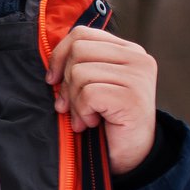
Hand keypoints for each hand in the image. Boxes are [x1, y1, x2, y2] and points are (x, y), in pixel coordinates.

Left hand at [45, 25, 156, 174]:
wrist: (130, 155)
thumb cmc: (107, 119)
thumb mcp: (93, 84)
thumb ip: (80, 64)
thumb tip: (51, 61)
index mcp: (128, 50)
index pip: (81, 34)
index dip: (59, 56)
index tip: (52, 80)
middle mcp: (137, 58)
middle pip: (78, 51)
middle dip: (66, 82)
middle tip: (72, 106)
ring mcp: (138, 77)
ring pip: (80, 73)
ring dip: (75, 102)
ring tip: (86, 117)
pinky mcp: (133, 97)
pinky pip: (88, 94)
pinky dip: (83, 112)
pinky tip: (93, 122)